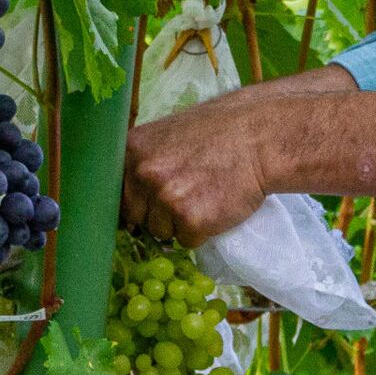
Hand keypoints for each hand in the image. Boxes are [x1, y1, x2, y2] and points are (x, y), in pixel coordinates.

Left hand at [121, 96, 271, 244]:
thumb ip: (144, 162)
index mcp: (132, 150)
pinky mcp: (190, 220)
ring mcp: (166, 198)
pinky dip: (202, 232)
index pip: (116, 193)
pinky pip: (187, 241)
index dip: (133, 203)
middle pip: (135, 217)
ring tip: (205, 197)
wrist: (259, 137)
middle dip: (156, 216)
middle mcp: (143, 173)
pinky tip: (216, 206)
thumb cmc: (218, 134)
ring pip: (161, 231)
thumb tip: (128, 196)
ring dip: (180, 224)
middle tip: (185, 198)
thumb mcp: (168, 136)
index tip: (143, 207)